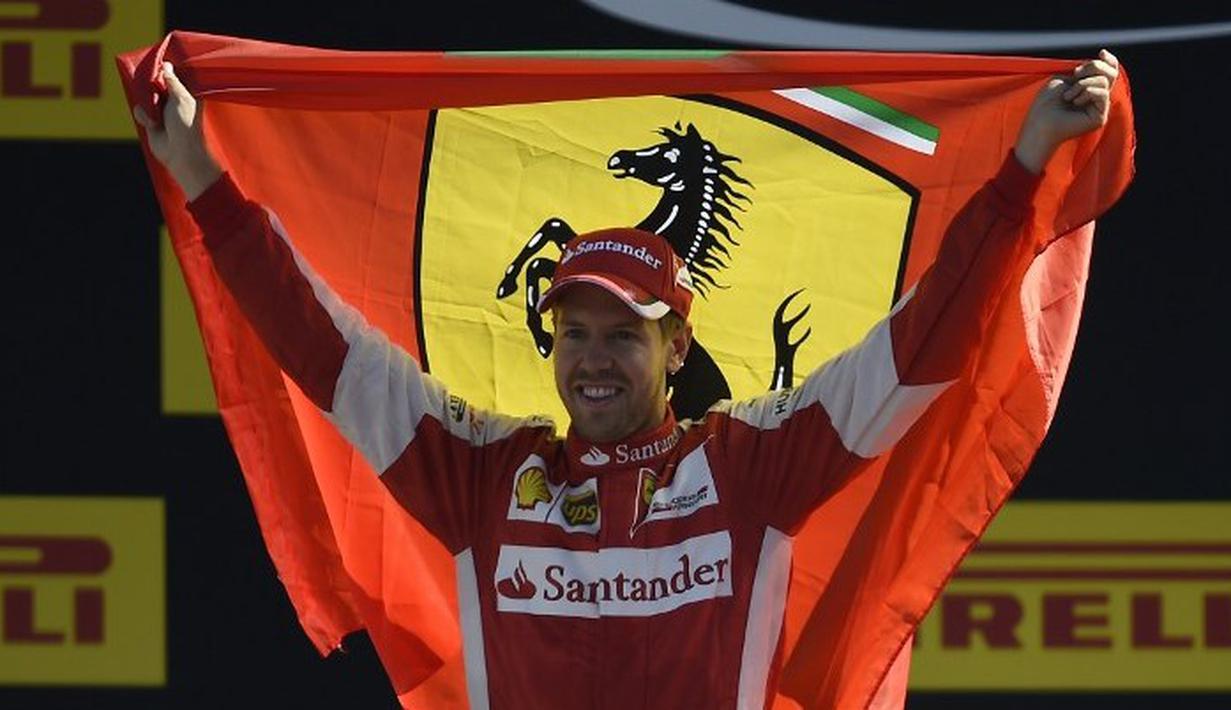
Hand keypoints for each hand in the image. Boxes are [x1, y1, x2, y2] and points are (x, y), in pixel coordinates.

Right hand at [133, 62, 221, 200]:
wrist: (179, 152)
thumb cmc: (186, 124)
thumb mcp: (181, 98)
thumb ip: (172, 81)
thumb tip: (166, 65)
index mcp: (184, 93)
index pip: (171, 75)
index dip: (163, 69)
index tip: (156, 60)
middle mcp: (172, 100)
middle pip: (153, 83)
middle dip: (149, 85)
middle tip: (150, 86)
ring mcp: (160, 110)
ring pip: (143, 95)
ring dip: (147, 103)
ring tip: (156, 114)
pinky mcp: (150, 120)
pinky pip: (139, 110)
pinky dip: (143, 115)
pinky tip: (153, 124)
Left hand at [1014, 49, 1118, 173]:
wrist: (1040, 121)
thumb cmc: (1046, 102)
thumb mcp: (1063, 78)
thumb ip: (1083, 71)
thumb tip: (1101, 63)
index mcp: (1089, 88)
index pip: (1109, 71)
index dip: (1109, 60)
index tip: (1101, 53)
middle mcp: (1097, 98)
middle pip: (1111, 73)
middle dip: (1093, 67)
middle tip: (1075, 74)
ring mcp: (1100, 108)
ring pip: (1104, 81)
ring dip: (1082, 84)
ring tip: (1067, 96)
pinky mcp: (1100, 117)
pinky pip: (1102, 93)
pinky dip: (1086, 92)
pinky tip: (1074, 102)